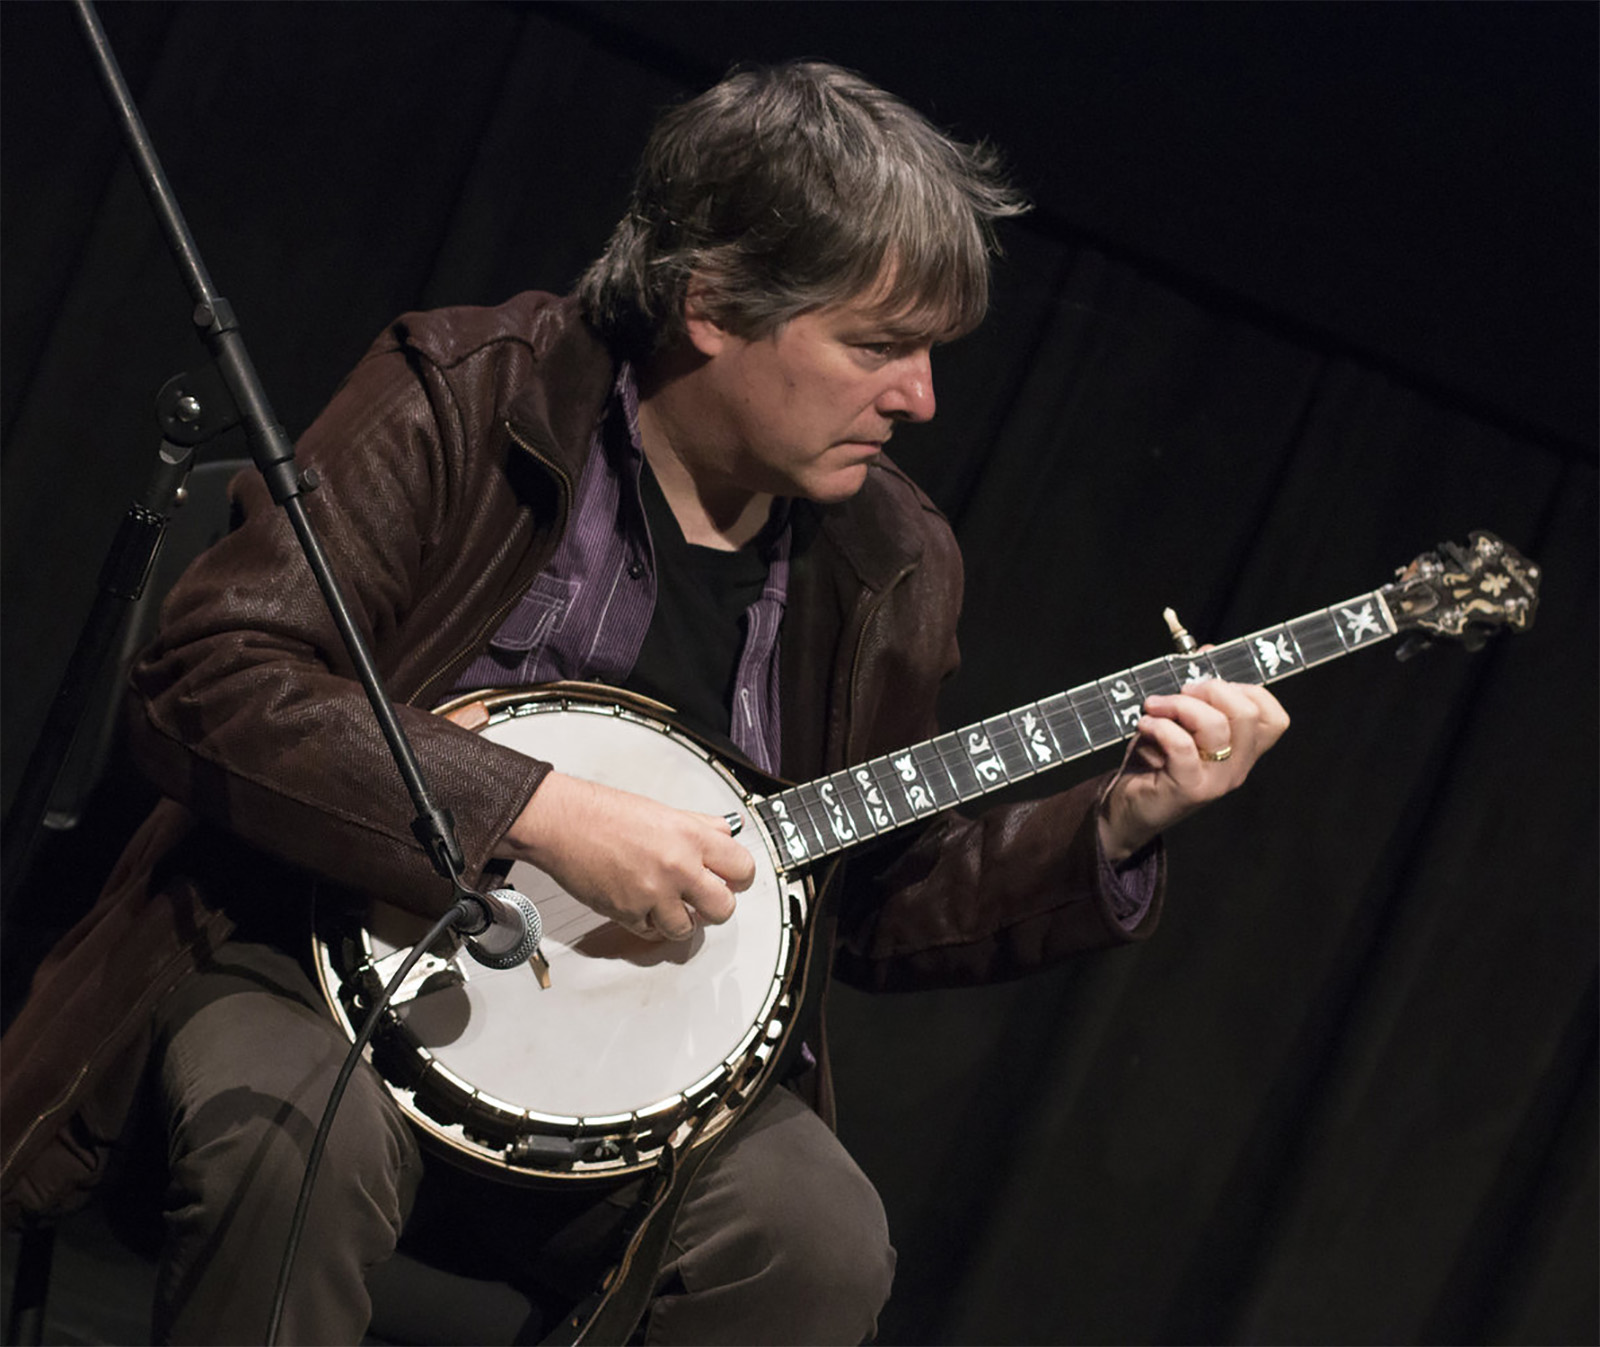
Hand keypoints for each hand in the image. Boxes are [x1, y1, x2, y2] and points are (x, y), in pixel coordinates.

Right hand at [493, 771, 755, 939]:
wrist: (564, 824)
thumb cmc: (606, 813)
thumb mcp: (664, 811)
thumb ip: (700, 826)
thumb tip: (726, 835)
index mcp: (691, 837)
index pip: (743, 869)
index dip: (740, 878)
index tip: (733, 881)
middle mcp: (678, 868)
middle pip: (723, 908)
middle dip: (716, 906)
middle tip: (704, 899)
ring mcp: (653, 894)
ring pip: (688, 929)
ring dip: (682, 920)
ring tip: (670, 904)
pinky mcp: (628, 914)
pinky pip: (652, 932)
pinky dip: (650, 924)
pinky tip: (643, 906)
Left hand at [1097, 678, 1289, 862]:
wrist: (1128, 808)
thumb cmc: (1155, 760)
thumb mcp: (1178, 721)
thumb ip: (1197, 691)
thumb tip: (1206, 651)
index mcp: (1243, 749)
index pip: (1273, 717)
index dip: (1245, 689)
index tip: (1207, 686)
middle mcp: (1237, 766)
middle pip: (1248, 714)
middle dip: (1211, 690)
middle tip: (1179, 693)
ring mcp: (1216, 780)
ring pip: (1216, 726)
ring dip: (1180, 705)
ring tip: (1154, 707)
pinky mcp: (1189, 789)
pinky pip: (1183, 746)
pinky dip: (1160, 726)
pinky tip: (1145, 724)